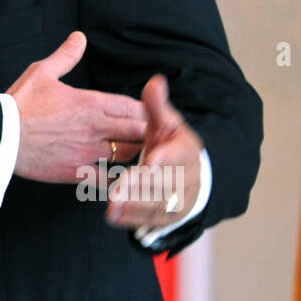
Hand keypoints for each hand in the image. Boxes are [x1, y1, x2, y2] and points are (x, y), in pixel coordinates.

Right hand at [11, 31, 146, 182]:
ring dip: (136, 153)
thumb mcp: (41, 72)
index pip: (132, 106)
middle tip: (152, 136)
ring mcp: (87, 152)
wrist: (0, 136)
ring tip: (140, 153)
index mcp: (90, 103)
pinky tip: (121, 178)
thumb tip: (79, 38)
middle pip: (138, 131)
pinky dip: (118, 179)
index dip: (145, 111)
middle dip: (147, 132)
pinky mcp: (76, 172)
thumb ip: (65, 56)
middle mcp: (94, 128)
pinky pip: (107, 179)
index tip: (148, 113)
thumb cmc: (19, 104)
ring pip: (128, 155)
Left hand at [105, 73, 202, 228]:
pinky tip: (113, 217)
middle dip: (142, 187)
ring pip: (158, 204)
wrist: (186, 172)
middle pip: (166, 183)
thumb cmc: (168, 141)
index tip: (149, 161)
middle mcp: (188, 177)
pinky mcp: (169, 216)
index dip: (164, 158)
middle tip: (118, 189)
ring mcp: (180, 199)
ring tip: (111, 205)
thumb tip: (155, 82)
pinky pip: (151, 219)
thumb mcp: (165, 121)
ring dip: (135, 206)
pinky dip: (132, 219)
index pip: (179, 154)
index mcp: (187, 149)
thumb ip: (156, 105)